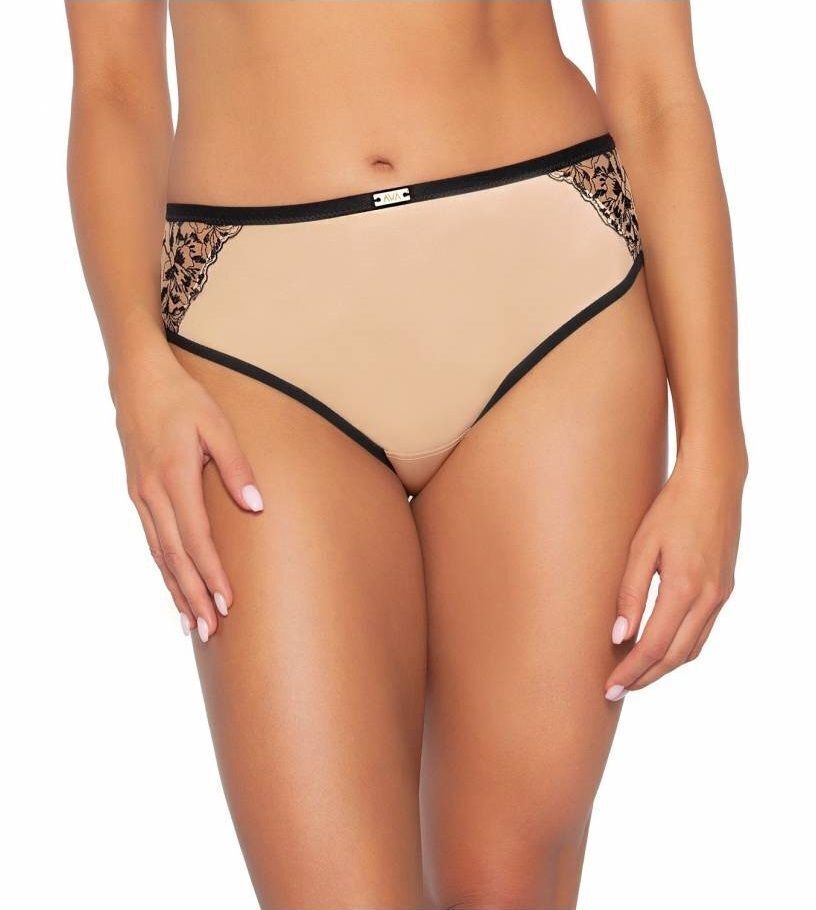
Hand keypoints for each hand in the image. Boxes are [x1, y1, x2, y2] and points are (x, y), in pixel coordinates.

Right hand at [112, 348, 262, 642]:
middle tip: (212, 631)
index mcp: (176, 477)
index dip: (211, 572)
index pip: (196, 537)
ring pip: (160, 555)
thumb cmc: (183, 400)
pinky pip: (152, 542)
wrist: (138, 381)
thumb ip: (236, 467)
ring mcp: (142, 497)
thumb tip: (257, 507)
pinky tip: (174, 590)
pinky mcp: (138, 496)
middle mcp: (154, 494)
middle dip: (194, 596)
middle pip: (176, 556)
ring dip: (177, 591)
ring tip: (193, 625)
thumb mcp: (217, 424)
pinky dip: (164, 571)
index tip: (226, 601)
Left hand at [605, 450, 745, 698]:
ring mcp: (721, 596)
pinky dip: (679, 648)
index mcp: (685, 588)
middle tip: (616, 690)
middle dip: (644, 678)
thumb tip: (618, 635)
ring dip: (663, 667)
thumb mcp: (641, 546)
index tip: (609, 688)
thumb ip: (629, 592)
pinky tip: (660, 648)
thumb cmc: (670, 508)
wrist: (714, 483)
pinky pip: (702, 632)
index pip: (653, 647)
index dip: (630, 672)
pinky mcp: (724, 589)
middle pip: (674, 656)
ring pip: (691, 648)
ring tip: (634, 675)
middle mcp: (708, 598)